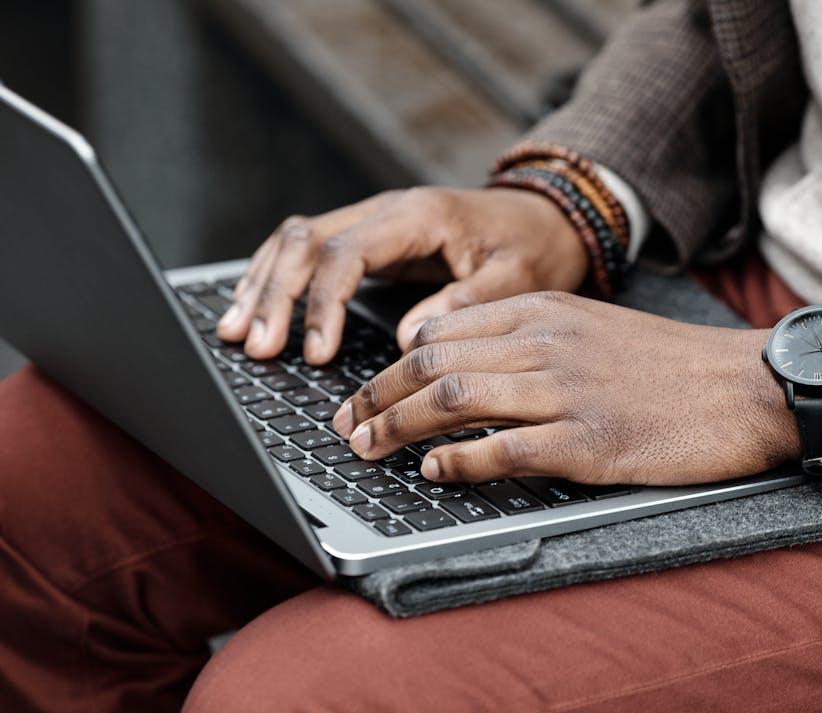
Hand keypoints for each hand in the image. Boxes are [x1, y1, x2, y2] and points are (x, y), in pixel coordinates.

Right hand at [216, 187, 587, 362]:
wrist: (545, 220)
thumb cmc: (532, 249)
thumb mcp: (514, 278)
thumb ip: (464, 303)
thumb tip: (409, 341)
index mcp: (417, 216)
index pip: (346, 253)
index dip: (323, 303)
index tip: (315, 353)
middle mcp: (386, 210)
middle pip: (306, 241)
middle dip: (275, 295)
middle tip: (257, 347)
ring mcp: (373, 221)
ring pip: (297, 241)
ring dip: (264, 285)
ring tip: (237, 333)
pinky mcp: (370, 239)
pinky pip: (309, 249)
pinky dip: (277, 277)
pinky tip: (255, 307)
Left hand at [331, 292, 800, 484]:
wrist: (746, 386)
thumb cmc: (670, 364)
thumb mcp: (592, 327)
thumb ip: (527, 336)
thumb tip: (456, 360)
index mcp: (544, 311)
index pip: (439, 332)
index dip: (387, 366)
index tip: (363, 394)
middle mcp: (546, 343)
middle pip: (432, 363)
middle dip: (376, 397)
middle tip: (345, 427)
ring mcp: (567, 391)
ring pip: (455, 399)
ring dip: (398, 427)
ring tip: (368, 450)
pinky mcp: (591, 440)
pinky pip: (505, 448)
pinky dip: (458, 460)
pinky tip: (434, 471)